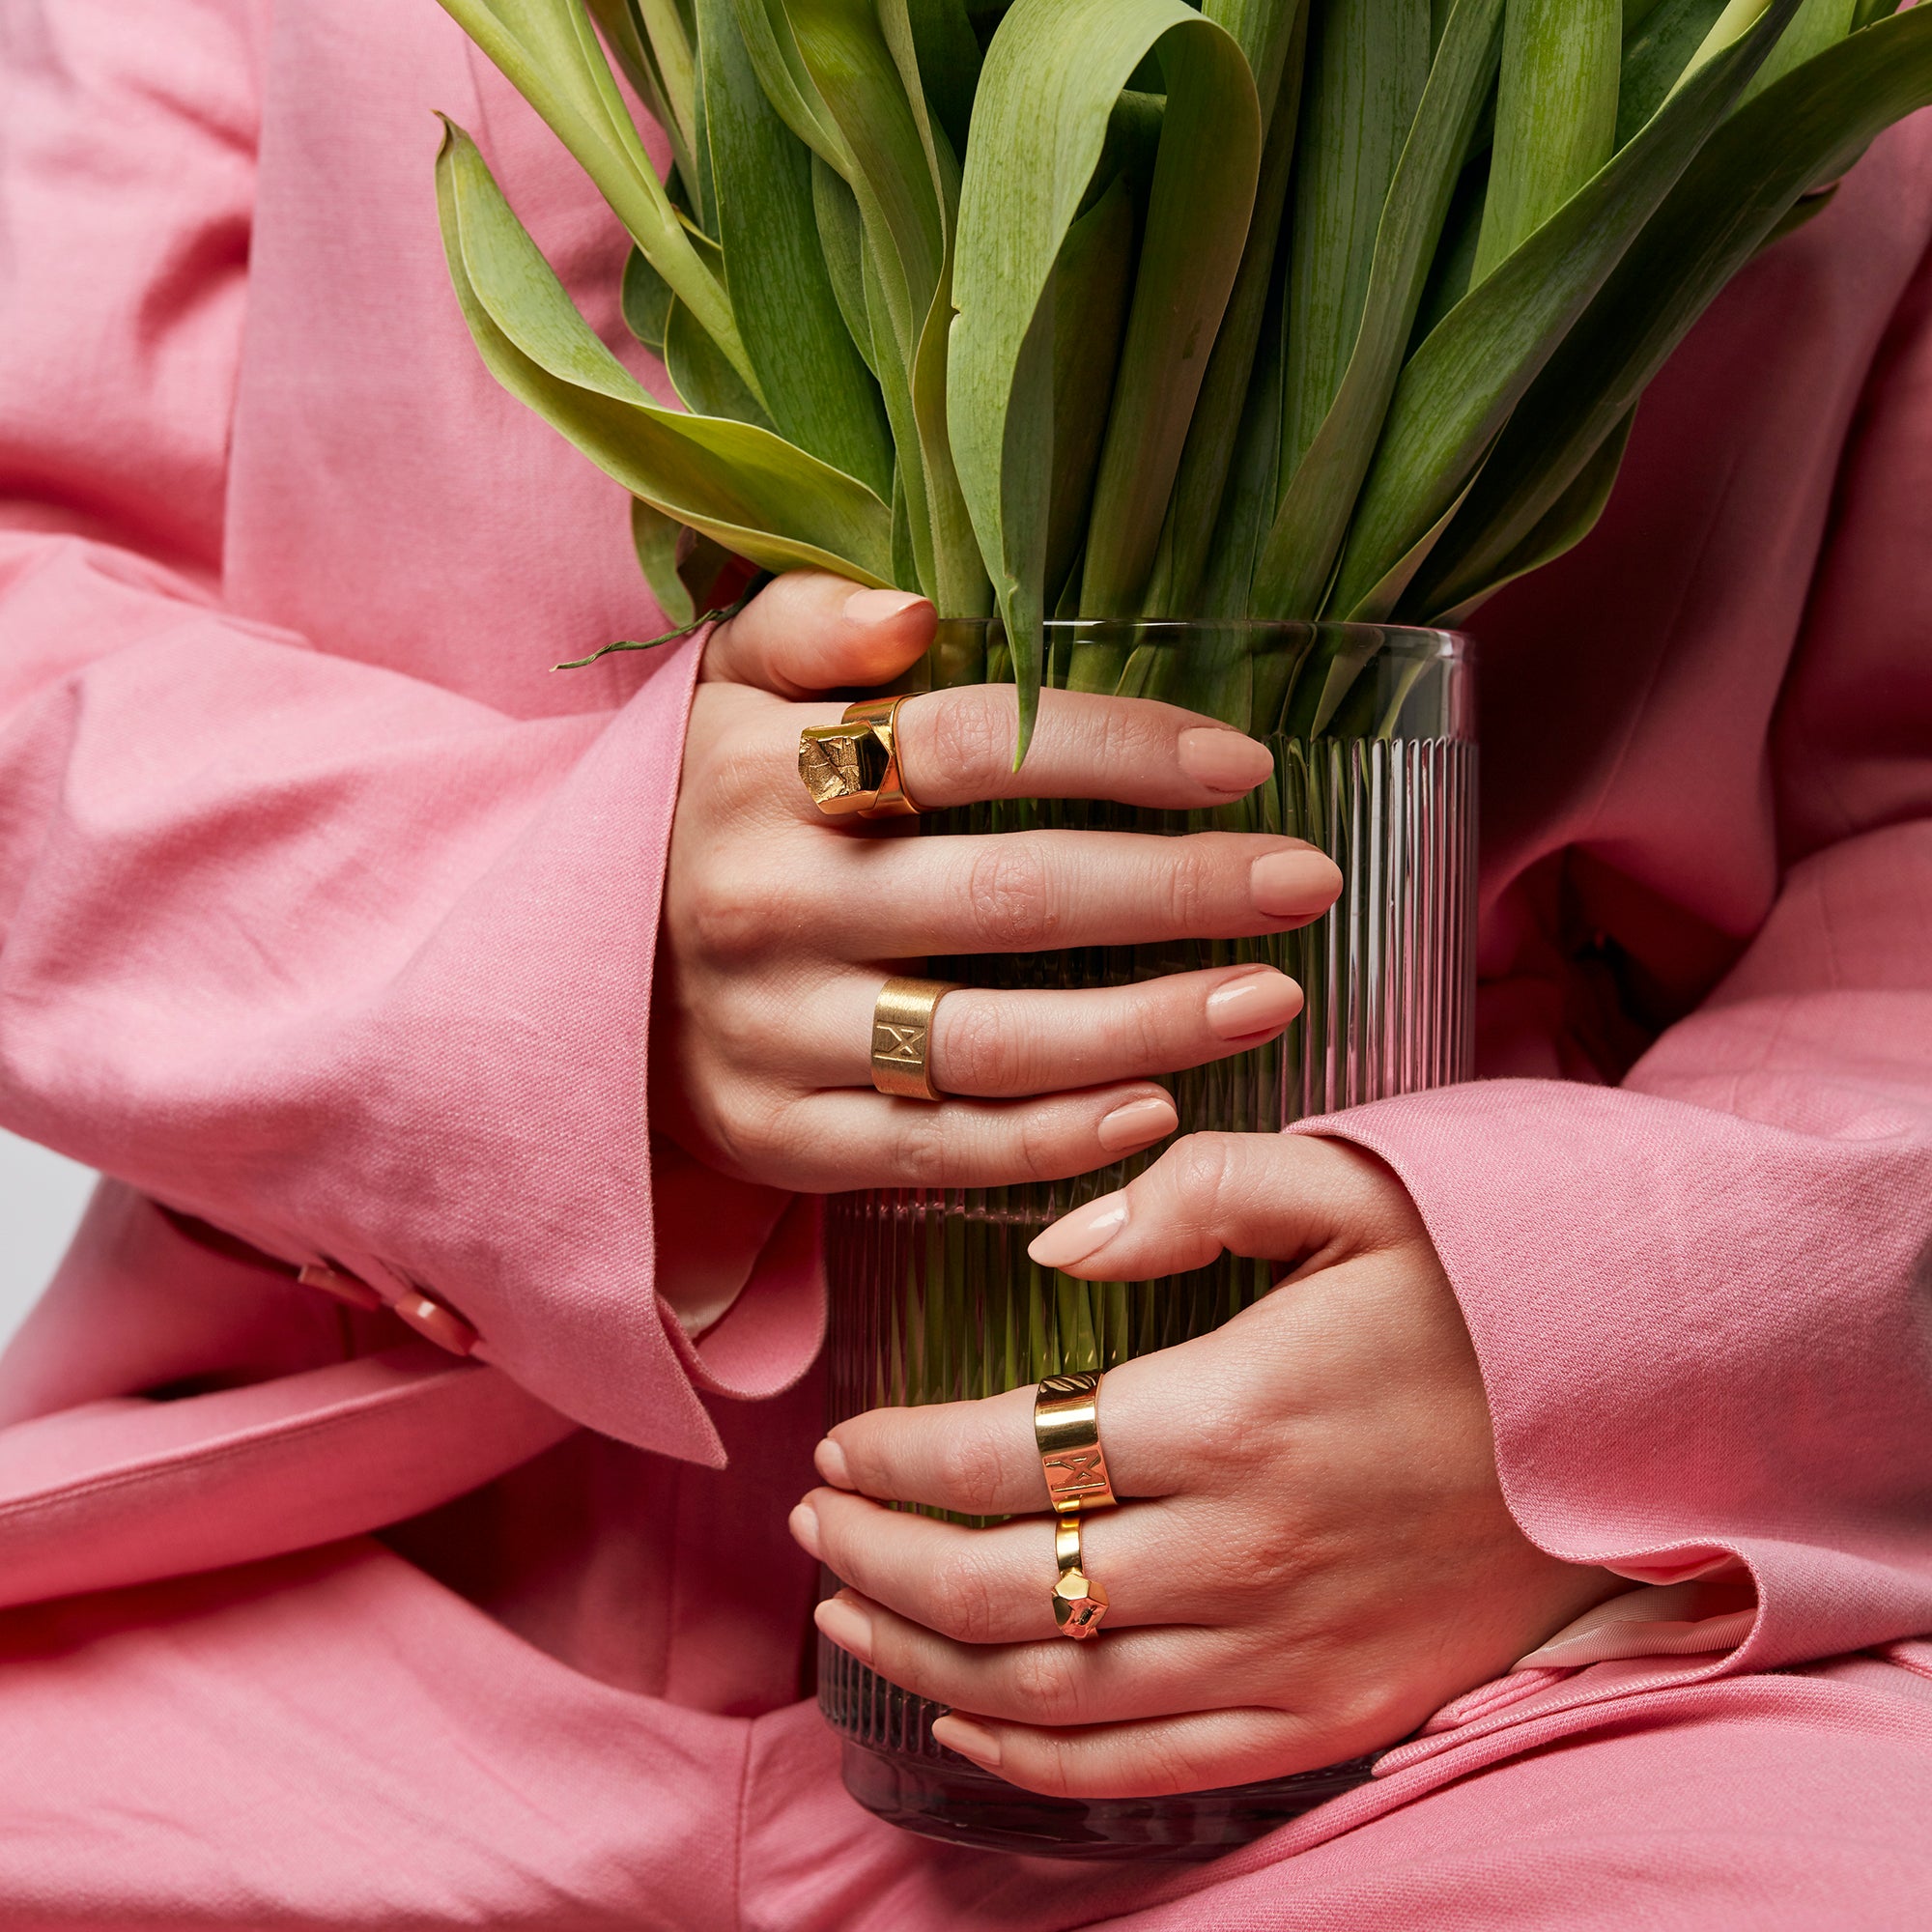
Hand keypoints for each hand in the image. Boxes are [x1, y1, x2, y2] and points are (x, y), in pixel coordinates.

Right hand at [651, 573, 1343, 1195]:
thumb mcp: (713, 691)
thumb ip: (801, 622)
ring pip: (993, 1043)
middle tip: (1304, 884)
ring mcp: (772, 1035)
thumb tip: (911, 612)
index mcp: (761, 775)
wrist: (559, 975)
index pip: (979, 746)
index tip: (1242, 767)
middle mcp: (766, 905)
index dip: (1121, 750)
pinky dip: (1056, 1139)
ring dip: (1151, 1025)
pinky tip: (1156, 1108)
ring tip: (1271, 1001)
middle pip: (1013, 899)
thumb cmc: (683, 816)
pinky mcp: (780, 1136)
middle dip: (1181, 891)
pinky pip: (941, 1151)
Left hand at [792, 1133, 1619, 1797]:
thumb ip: (1192, 1191)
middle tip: (814, 1522)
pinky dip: (1028, 1757)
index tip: (841, 1439)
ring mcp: (1286, 1651)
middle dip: (877, 1561)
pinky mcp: (1325, 1715)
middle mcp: (1248, 1552)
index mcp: (1238, 1413)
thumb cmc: (1481, 1294)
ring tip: (846, 1611)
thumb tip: (1049, 1247)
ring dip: (922, 1660)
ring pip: (1052, 1691)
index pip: (1010, 1452)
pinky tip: (960, 1721)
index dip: (899, 1455)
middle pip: (1003, 1587)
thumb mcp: (1355, 1189)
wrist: (1639, 1422)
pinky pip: (1142, 1767)